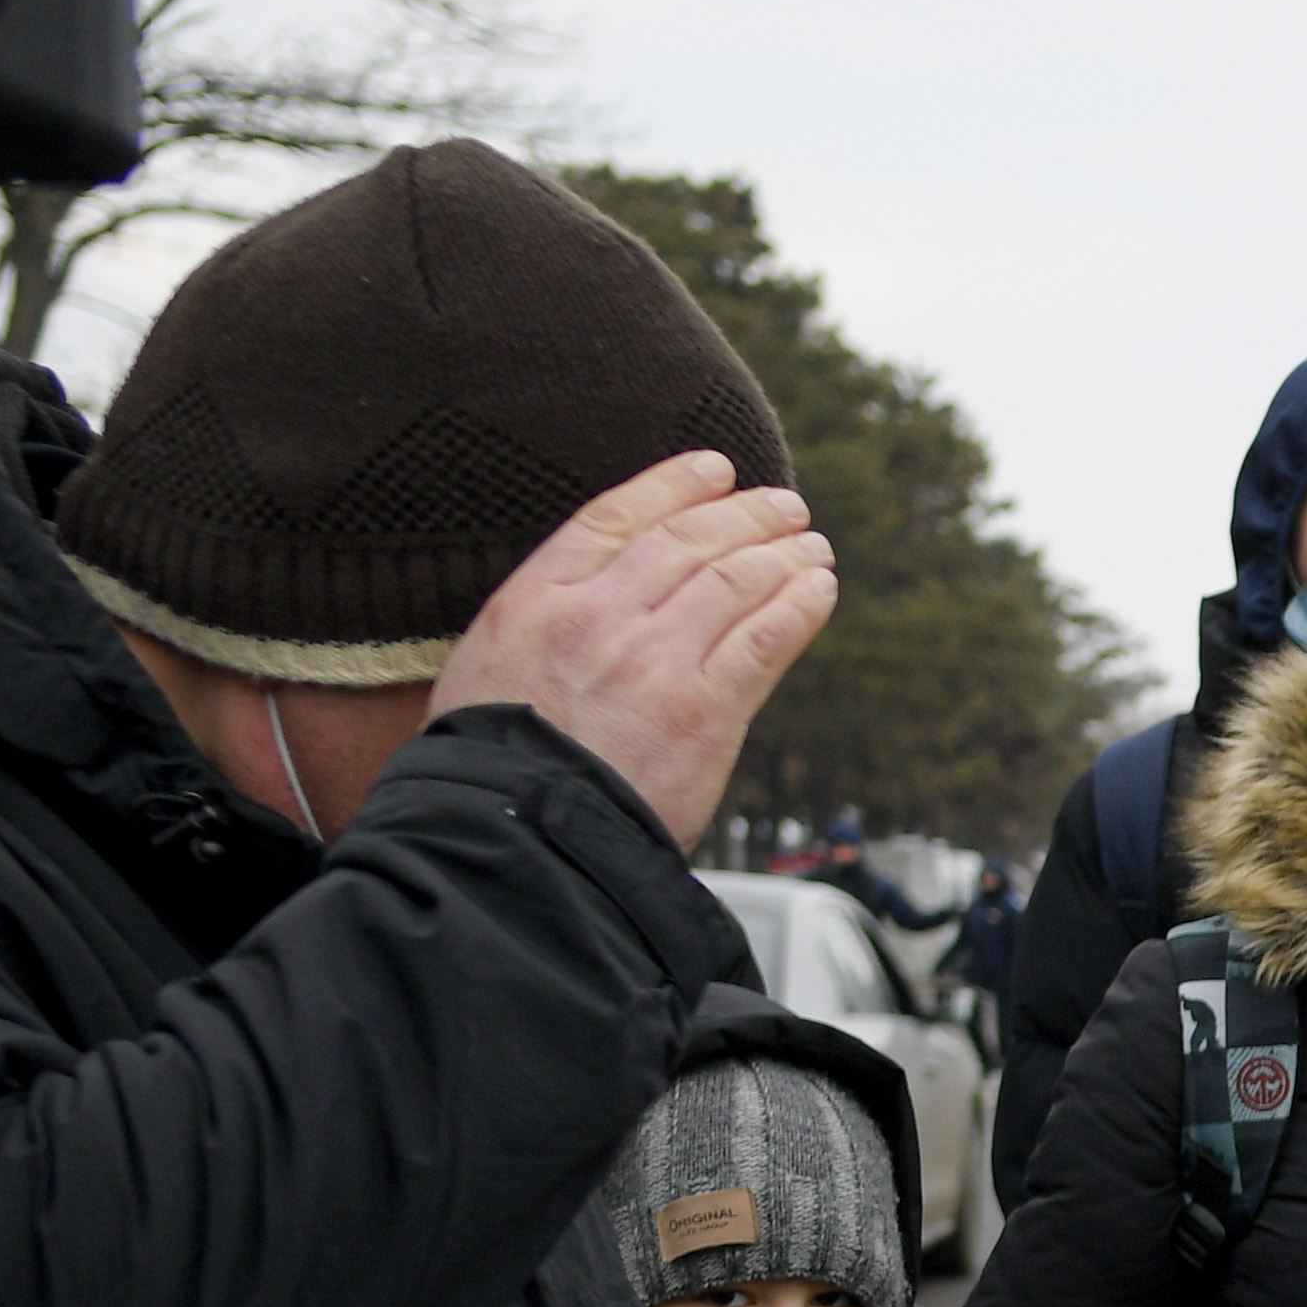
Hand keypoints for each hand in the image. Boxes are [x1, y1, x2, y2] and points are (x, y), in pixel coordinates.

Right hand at [426, 449, 838, 852]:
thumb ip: (540, 624)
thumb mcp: (485, 669)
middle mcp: (596, 617)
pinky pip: (765, 638)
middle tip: (783, 506)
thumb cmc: (498, 768)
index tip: (713, 469)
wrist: (518, 837)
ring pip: (734, 582)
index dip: (674, 486)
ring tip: (811, 544)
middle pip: (687, 542)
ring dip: (782, 554)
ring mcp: (652, 660)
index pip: (616, 517)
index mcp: (535, 601)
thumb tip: (591, 598)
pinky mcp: (703, 709)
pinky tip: (820, 589)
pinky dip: (800, 605)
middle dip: (745, 516)